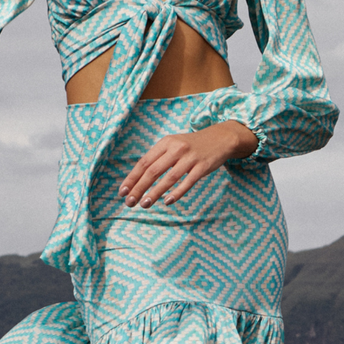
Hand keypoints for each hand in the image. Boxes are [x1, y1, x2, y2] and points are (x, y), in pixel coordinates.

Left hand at [118, 120, 257, 207]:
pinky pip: (188, 182)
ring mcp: (190, 158)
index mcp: (165, 143)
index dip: (132, 178)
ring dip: (155, 193)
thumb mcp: (173, 145)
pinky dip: (177, 193)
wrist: (220, 138)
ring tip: (144, 204)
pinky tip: (167, 202)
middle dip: (139, 188)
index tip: (123, 192)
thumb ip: (158, 158)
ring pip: (168, 178)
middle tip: (130, 202)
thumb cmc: (192, 145)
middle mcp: (176, 149)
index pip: (144, 162)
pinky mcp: (202, 166)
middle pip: (153, 171)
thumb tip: (138, 179)